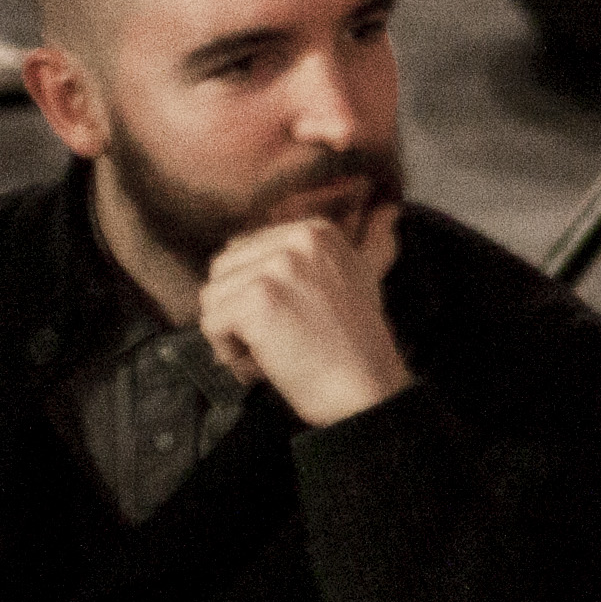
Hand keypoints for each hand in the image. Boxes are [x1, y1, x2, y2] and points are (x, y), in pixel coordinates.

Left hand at [197, 208, 409, 426]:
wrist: (367, 392)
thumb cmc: (359, 345)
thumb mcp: (366, 278)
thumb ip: (371, 241)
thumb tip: (390, 210)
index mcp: (317, 231)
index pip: (245, 250)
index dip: (258, 292)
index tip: (294, 317)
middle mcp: (298, 241)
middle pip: (224, 270)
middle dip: (241, 310)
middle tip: (285, 337)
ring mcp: (276, 269)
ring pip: (213, 297)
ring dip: (234, 333)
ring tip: (275, 350)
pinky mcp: (257, 301)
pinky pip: (210, 324)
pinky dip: (229, 352)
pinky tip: (265, 363)